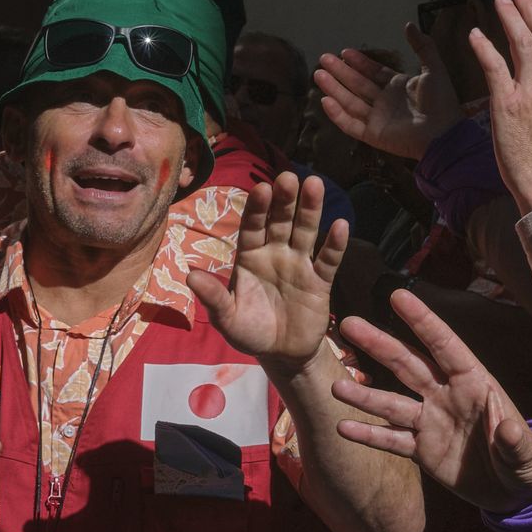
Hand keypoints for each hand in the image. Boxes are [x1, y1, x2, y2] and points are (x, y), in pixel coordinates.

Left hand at [188, 172, 348, 369]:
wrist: (281, 354)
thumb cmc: (250, 331)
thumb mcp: (227, 318)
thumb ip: (213, 297)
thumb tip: (190, 275)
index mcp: (250, 257)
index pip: (253, 227)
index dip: (258, 209)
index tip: (262, 188)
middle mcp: (275, 254)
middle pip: (280, 222)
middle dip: (285, 200)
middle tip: (289, 177)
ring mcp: (299, 265)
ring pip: (305, 232)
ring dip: (311, 210)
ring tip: (315, 185)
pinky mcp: (320, 281)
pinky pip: (328, 260)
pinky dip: (335, 244)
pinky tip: (341, 225)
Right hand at [315, 23, 461, 159]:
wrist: (443, 132)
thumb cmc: (440, 101)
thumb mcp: (433, 68)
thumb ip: (422, 46)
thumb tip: (409, 24)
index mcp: (398, 87)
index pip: (373, 72)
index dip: (359, 62)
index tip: (344, 52)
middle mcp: (385, 102)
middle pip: (357, 84)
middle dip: (341, 72)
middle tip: (323, 59)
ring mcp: (378, 119)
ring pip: (350, 102)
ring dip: (334, 88)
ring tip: (318, 75)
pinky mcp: (373, 135)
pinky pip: (351, 124)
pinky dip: (337, 114)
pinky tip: (325, 100)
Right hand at [331, 289, 531, 512]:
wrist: (515, 493)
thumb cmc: (528, 464)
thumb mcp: (529, 456)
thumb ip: (517, 442)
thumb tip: (509, 428)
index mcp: (475, 384)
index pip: (445, 346)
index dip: (423, 321)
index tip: (398, 296)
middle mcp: (447, 395)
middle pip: (409, 364)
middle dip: (380, 344)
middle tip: (349, 324)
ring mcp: (431, 421)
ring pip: (392, 402)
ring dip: (365, 394)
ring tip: (336, 387)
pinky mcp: (422, 450)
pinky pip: (391, 440)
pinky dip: (369, 434)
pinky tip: (343, 427)